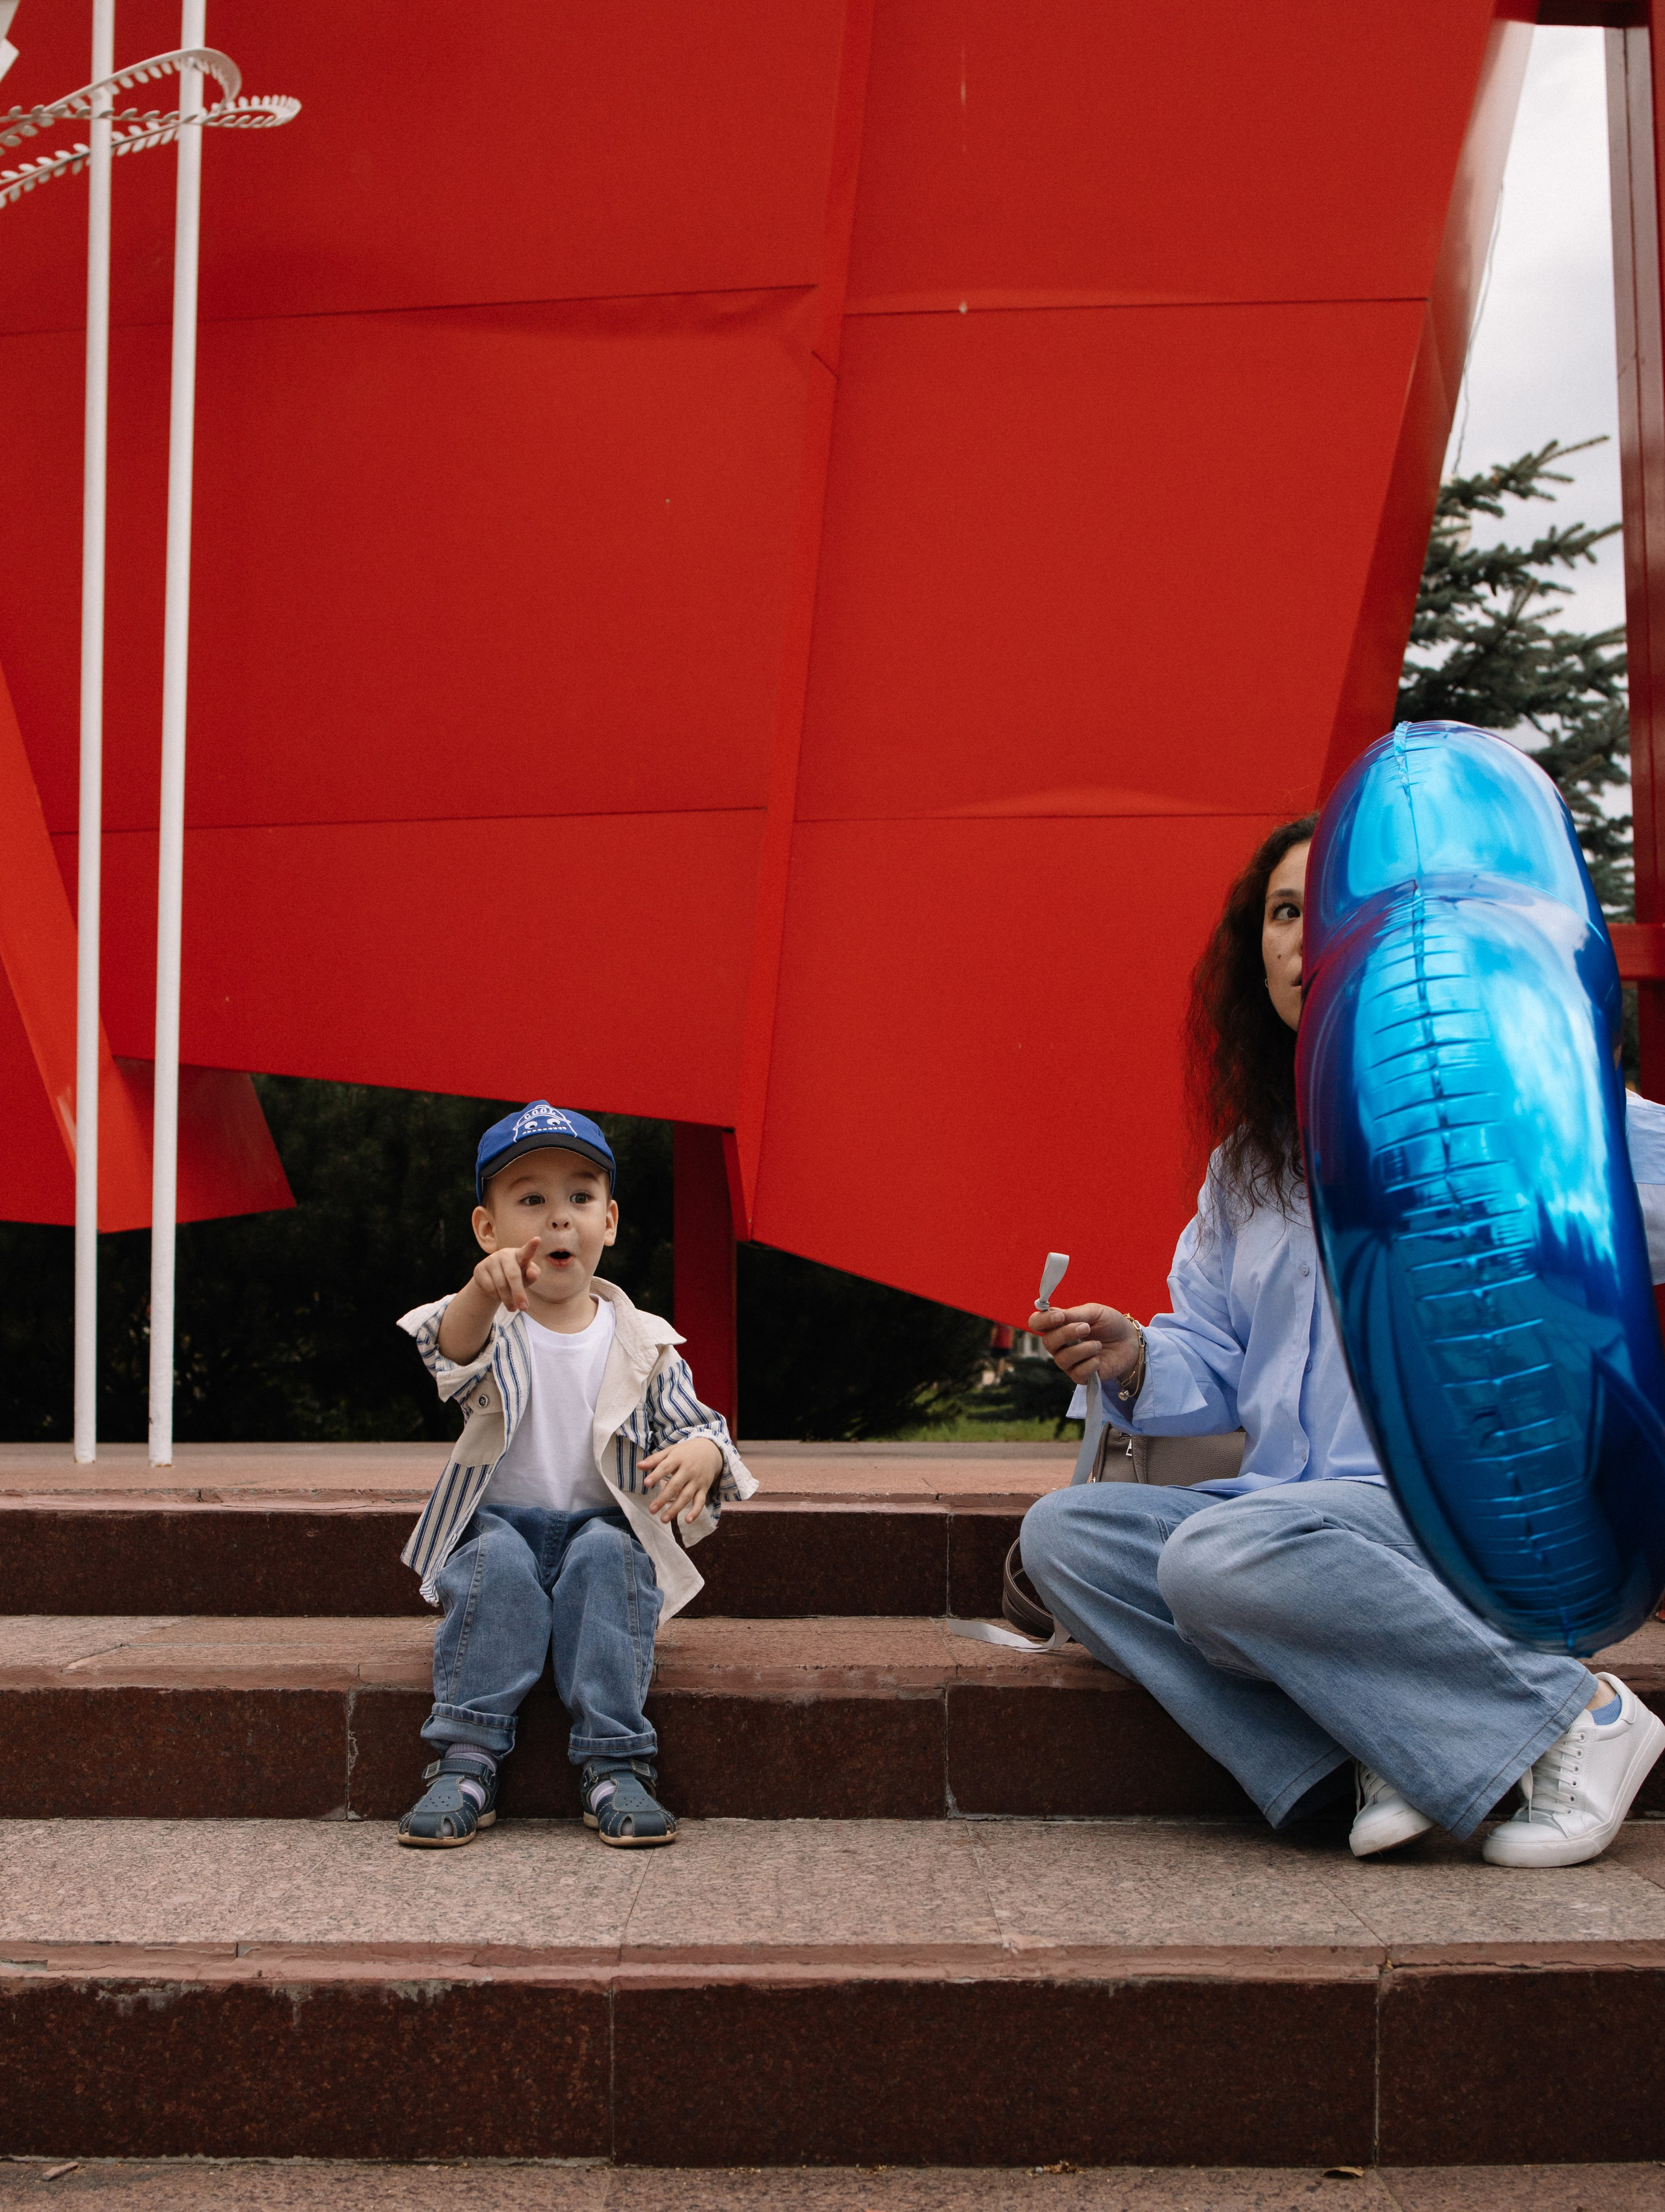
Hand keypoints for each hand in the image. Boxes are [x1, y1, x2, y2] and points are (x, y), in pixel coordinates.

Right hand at [473, 1238, 542, 1314]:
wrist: (492, 1280)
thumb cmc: (516, 1276)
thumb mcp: (526, 1277)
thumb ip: (532, 1274)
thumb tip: (532, 1273)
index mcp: (520, 1255)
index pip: (526, 1251)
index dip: (531, 1246)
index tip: (538, 1239)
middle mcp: (505, 1254)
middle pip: (513, 1275)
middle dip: (519, 1293)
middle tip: (524, 1308)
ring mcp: (491, 1260)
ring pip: (500, 1285)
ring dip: (508, 1300)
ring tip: (512, 1308)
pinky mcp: (479, 1269)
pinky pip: (489, 1288)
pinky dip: (496, 1297)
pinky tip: (498, 1296)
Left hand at [640, 1438, 723, 1525]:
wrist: (712, 1450)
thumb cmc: (686, 1452)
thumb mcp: (671, 1451)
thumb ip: (655, 1459)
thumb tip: (639, 1466)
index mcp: (678, 1458)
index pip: (665, 1467)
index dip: (656, 1476)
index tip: (646, 1484)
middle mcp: (688, 1470)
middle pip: (675, 1485)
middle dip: (663, 1498)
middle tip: (651, 1510)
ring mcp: (697, 1480)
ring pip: (686, 1496)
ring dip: (675, 1509)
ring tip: (663, 1519)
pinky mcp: (704, 1488)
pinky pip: (700, 1501)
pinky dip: (695, 1512)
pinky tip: (687, 1521)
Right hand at [1027, 1302, 1142, 1388]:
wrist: (1130, 1341)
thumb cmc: (1110, 1324)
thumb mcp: (1095, 1312)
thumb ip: (1075, 1314)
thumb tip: (1055, 1313)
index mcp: (1059, 1325)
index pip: (1036, 1323)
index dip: (1043, 1321)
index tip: (1060, 1317)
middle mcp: (1059, 1345)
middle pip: (1048, 1342)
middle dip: (1066, 1334)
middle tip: (1086, 1327)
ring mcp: (1069, 1362)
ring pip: (1062, 1359)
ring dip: (1082, 1349)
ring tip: (1098, 1344)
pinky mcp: (1081, 1376)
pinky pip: (1077, 1373)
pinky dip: (1090, 1364)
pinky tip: (1099, 1359)